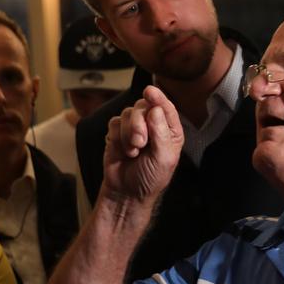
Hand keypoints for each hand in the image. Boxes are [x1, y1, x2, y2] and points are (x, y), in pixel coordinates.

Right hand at [102, 86, 182, 202]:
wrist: (127, 192)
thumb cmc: (150, 177)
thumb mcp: (163, 158)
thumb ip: (160, 132)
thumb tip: (155, 108)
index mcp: (170, 130)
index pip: (165, 107)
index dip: (158, 98)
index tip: (150, 92)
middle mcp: (153, 125)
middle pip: (143, 106)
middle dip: (139, 123)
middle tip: (140, 143)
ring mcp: (134, 127)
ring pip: (128, 113)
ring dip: (128, 133)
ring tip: (133, 152)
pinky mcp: (117, 132)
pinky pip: (114, 122)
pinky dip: (117, 137)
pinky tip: (124, 152)